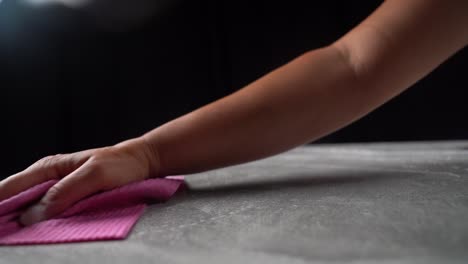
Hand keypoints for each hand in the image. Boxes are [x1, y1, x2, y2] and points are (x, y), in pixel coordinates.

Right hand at [0, 137, 158, 225]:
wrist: (140, 164)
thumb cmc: (119, 164)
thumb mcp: (94, 175)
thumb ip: (65, 192)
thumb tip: (32, 215)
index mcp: (48, 168)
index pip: (11, 188)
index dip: (0, 205)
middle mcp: (48, 180)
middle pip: (17, 202)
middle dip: (10, 218)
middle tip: (8, 237)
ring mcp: (58, 192)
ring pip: (33, 212)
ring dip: (27, 225)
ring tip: (21, 238)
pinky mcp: (70, 203)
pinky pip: (51, 217)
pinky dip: (46, 226)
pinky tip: (43, 235)